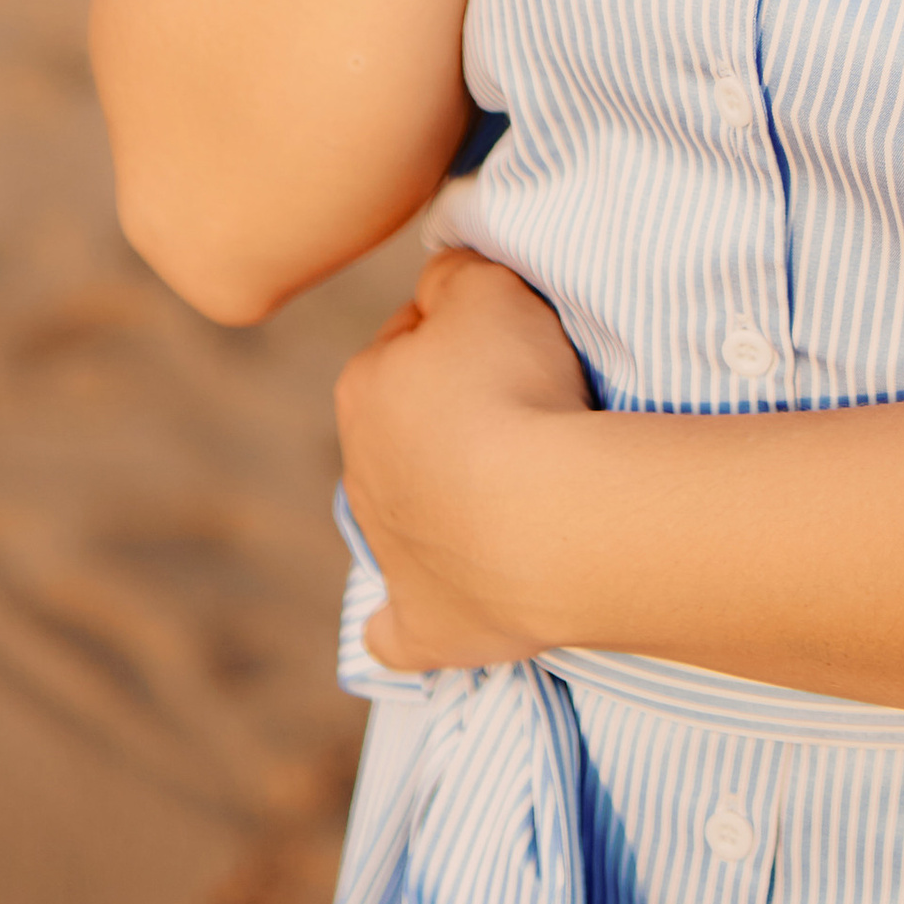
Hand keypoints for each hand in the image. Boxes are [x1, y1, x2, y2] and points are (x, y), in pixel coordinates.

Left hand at [335, 248, 598, 673]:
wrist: (544, 515)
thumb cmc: (514, 389)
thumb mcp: (486, 286)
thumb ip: (452, 272)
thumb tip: (438, 284)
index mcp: (364, 387)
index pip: (409, 341)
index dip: (463, 336)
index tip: (514, 344)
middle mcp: (360, 473)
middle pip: (406, 431)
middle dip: (449, 421)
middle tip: (526, 415)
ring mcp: (388, 556)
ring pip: (402, 519)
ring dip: (444, 505)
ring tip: (517, 499)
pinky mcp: (422, 625)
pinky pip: (395, 630)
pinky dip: (408, 621)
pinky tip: (433, 612)